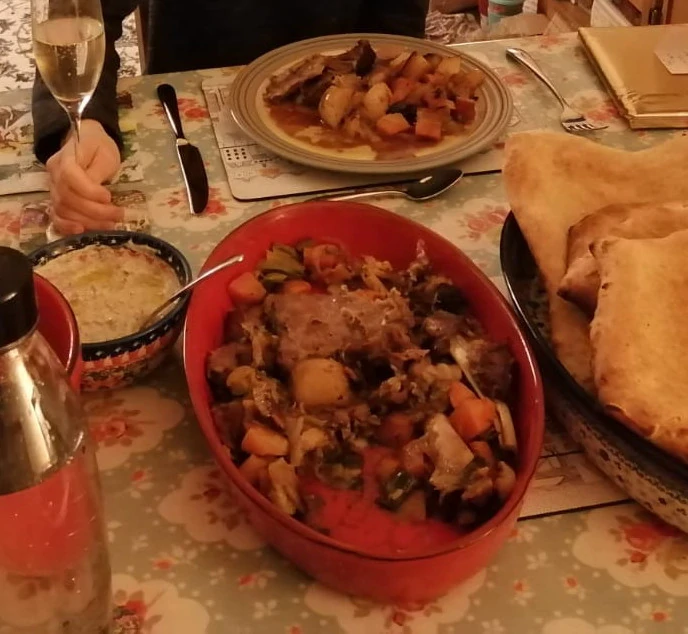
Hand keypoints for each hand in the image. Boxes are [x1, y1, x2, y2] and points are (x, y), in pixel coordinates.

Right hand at [46, 119, 123, 234]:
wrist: (87, 143)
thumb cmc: (99, 147)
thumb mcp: (106, 154)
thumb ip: (99, 172)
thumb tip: (97, 195)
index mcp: (66, 158)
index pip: (70, 176)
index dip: (89, 191)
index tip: (109, 197)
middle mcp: (54, 174)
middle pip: (67, 198)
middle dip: (95, 211)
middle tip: (118, 215)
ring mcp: (53, 188)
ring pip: (63, 210)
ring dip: (88, 221)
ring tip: (110, 224)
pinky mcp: (57, 200)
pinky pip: (57, 217)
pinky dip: (68, 227)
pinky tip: (83, 232)